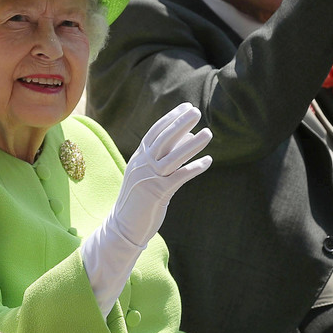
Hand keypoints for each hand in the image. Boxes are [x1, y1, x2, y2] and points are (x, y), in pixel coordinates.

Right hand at [112, 102, 212, 245]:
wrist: (123, 225)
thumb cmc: (138, 198)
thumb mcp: (146, 173)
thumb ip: (162, 156)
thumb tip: (187, 137)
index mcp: (139, 157)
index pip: (155, 132)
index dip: (170, 118)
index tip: (185, 106)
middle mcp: (143, 164)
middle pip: (163, 139)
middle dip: (180, 123)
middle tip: (196, 111)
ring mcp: (150, 178)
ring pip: (173, 156)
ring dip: (192, 144)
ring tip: (208, 133)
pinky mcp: (158, 193)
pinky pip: (180, 177)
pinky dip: (194, 168)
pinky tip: (208, 161)